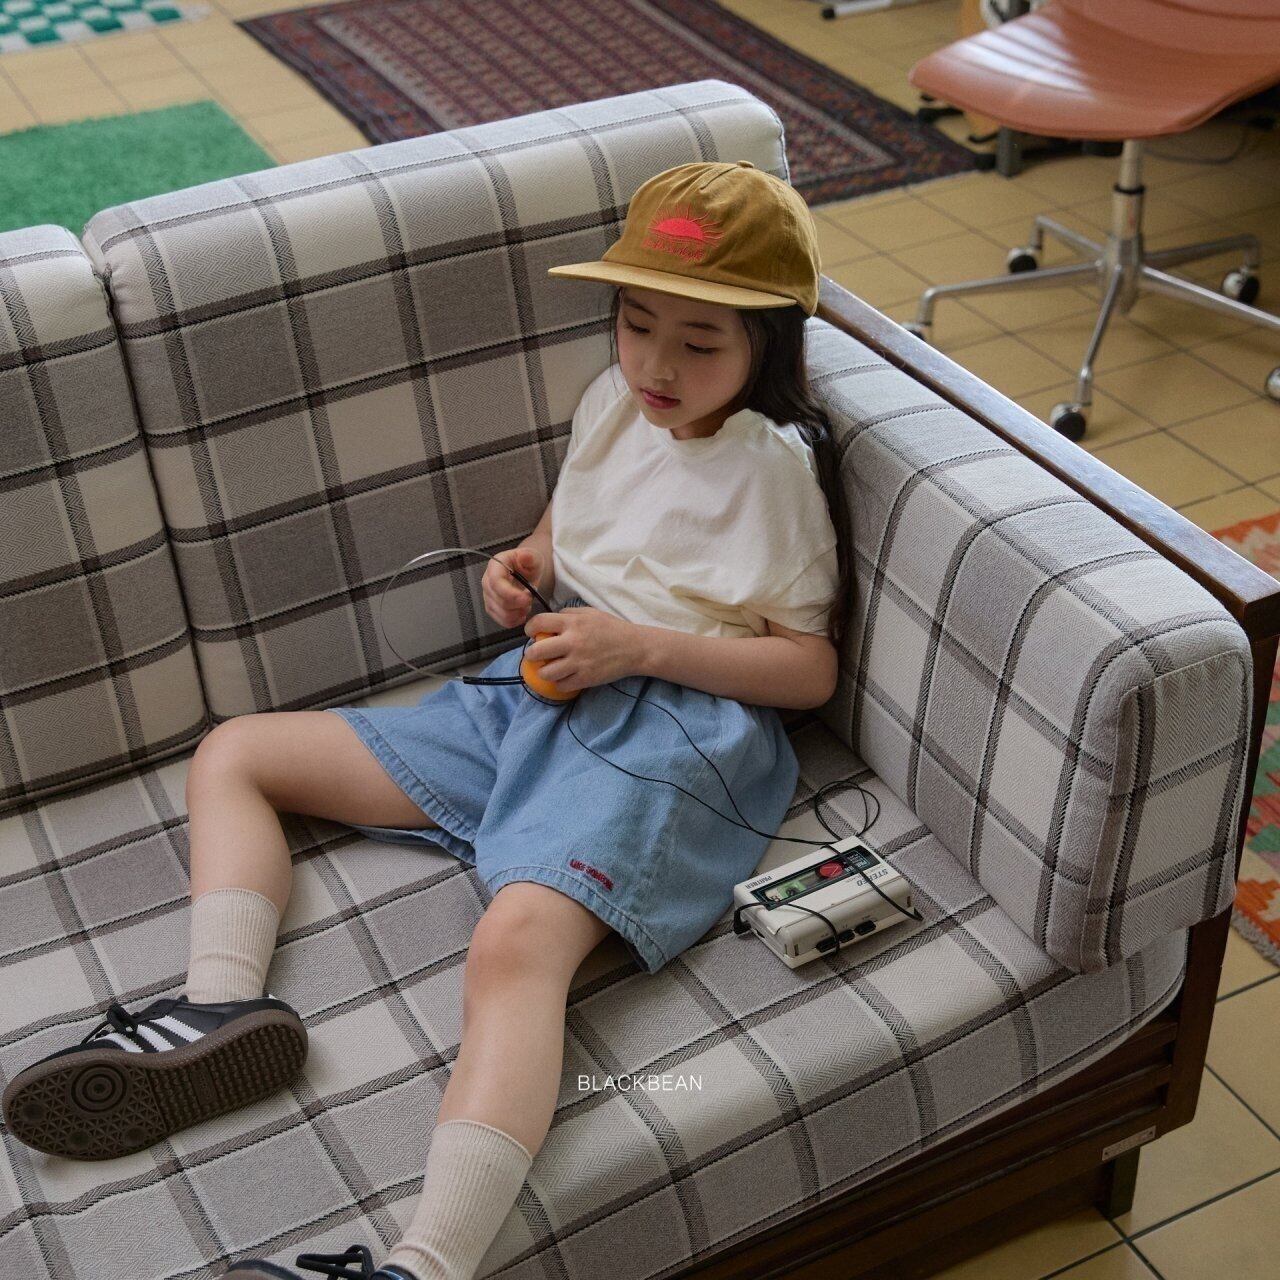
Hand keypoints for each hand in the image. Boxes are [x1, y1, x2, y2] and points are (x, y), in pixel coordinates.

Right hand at [483, 547, 544, 627]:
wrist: (525, 572)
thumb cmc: (527, 563)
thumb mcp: (533, 556)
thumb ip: (529, 556)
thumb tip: (524, 556)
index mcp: (495, 566)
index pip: (496, 582)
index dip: (511, 593)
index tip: (527, 597)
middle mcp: (487, 581)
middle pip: (498, 600)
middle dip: (518, 604)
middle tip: (530, 598)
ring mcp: (488, 596)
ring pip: (500, 612)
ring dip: (517, 612)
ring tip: (527, 604)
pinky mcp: (492, 607)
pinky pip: (501, 620)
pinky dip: (514, 620)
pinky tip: (521, 613)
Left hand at [523, 607, 646, 691]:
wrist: (635, 648)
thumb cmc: (612, 629)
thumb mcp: (590, 613)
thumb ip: (568, 614)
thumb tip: (550, 621)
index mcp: (572, 623)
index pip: (538, 622)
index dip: (529, 629)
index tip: (532, 634)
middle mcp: (572, 642)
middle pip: (536, 652)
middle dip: (531, 654)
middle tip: (537, 655)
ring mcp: (578, 663)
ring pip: (546, 673)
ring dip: (544, 671)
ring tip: (550, 669)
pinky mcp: (586, 679)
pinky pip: (561, 685)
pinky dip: (560, 683)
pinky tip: (564, 677)